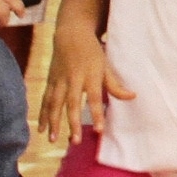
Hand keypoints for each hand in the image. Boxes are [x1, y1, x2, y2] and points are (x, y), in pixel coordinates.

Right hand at [39, 25, 133, 144]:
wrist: (71, 34)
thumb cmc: (93, 52)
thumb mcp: (106, 65)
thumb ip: (115, 84)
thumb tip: (133, 97)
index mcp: (90, 75)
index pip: (94, 98)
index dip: (96, 114)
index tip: (99, 130)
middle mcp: (73, 79)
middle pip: (72, 104)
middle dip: (72, 123)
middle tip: (75, 141)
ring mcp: (59, 80)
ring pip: (55, 103)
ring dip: (53, 122)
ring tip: (54, 139)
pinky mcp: (50, 80)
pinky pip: (45, 100)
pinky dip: (43, 114)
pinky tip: (42, 129)